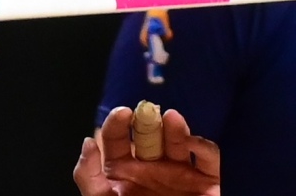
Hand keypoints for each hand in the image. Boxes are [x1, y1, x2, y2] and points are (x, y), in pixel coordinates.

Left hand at [75, 107, 221, 195]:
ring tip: (170, 119)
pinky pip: (208, 157)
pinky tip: (191, 144)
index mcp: (122, 177)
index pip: (117, 143)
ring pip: (178, 142)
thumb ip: (89, 178)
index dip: (117, 125)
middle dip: (148, 122)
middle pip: (149, 138)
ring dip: (175, 128)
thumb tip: (87, 141)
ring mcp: (179, 175)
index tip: (121, 114)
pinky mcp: (206, 182)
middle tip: (146, 113)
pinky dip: (202, 146)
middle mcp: (151, 171)